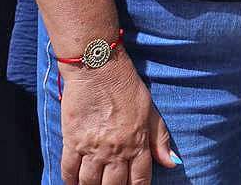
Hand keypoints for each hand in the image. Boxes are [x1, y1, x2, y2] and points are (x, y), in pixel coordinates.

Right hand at [58, 57, 178, 184]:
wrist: (98, 67)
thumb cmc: (126, 85)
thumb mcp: (150, 110)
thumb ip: (160, 138)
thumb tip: (171, 163)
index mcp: (137, 144)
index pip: (139, 181)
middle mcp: (115, 151)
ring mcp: (93, 148)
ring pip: (90, 182)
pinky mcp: (72, 141)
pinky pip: (69, 170)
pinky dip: (70, 180)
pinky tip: (74, 183)